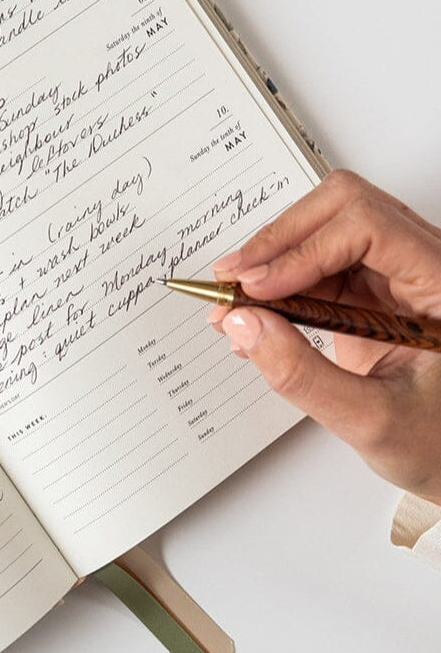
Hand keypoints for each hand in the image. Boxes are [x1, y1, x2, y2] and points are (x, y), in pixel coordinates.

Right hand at [210, 170, 440, 504]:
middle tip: (234, 282)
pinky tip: (250, 315)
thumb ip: (302, 375)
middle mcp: (424, 265)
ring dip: (271, 261)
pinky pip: (314, 266)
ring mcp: (396, 274)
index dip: (302, 249)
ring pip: (323, 229)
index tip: (255, 288)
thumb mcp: (373, 421)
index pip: (368, 226)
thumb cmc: (440, 444)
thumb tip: (243, 325)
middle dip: (279, 241)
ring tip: (231, 302)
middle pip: (343, 208)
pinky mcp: (369, 291)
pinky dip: (276, 285)